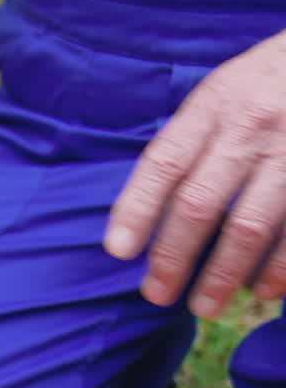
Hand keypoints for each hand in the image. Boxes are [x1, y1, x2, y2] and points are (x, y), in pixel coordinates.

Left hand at [104, 30, 285, 317]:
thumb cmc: (270, 80)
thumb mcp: (225, 89)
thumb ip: (191, 139)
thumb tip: (148, 210)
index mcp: (215, 104)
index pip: (163, 162)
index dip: (136, 209)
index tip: (118, 251)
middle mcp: (250, 127)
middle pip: (199, 204)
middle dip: (173, 257)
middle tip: (157, 295)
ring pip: (248, 227)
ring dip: (223, 275)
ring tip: (205, 306)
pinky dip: (280, 268)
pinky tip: (264, 291)